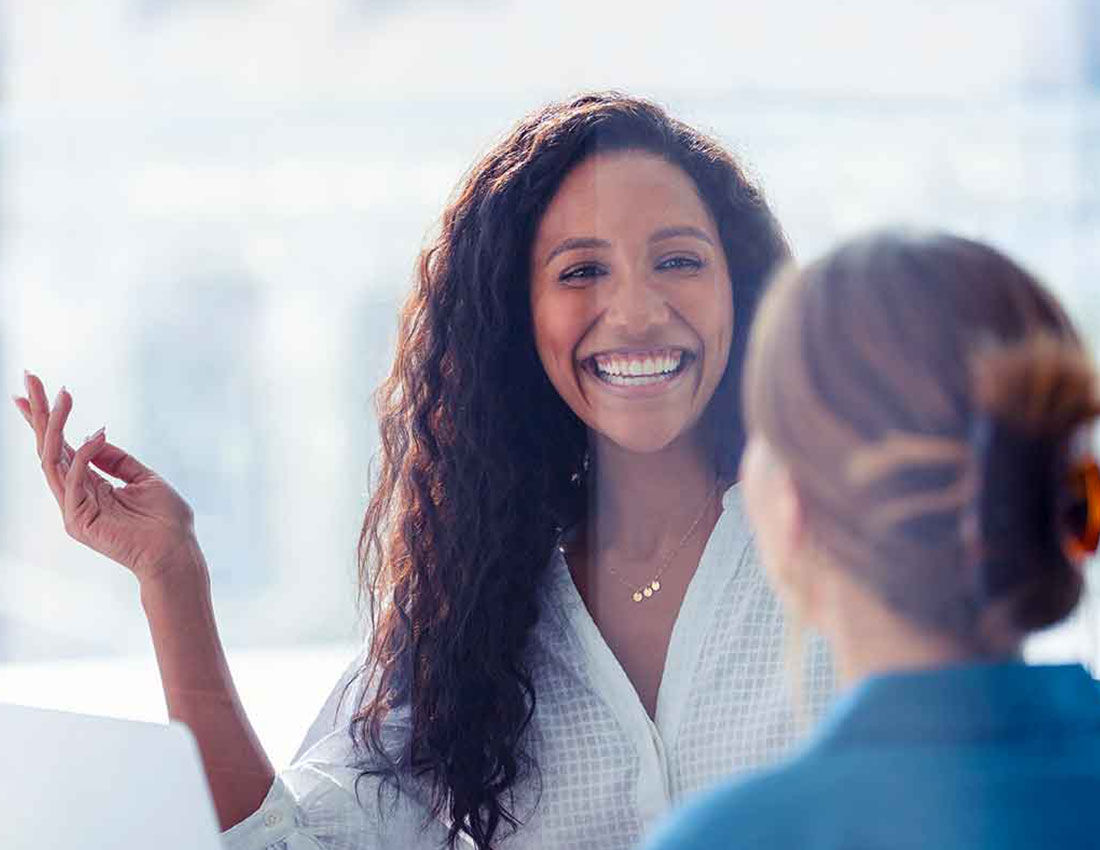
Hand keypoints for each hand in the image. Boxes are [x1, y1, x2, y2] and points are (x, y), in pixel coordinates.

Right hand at [14, 371, 202, 585]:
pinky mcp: (79, 520)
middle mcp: (76, 495)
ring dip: (54, 426)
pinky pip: (74, 480)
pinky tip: (96, 434)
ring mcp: (74, 508)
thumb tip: (95, 435)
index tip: (33, 390)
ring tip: (60, 397)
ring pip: (52, 460)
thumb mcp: (144, 479)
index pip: (61, 447)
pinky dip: (83, 455)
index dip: (47, 419)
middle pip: (48, 448)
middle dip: (38, 413)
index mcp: (90, 485)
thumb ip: (118, 460)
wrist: (177, 553)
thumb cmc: (167, 521)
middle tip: (29, 380)